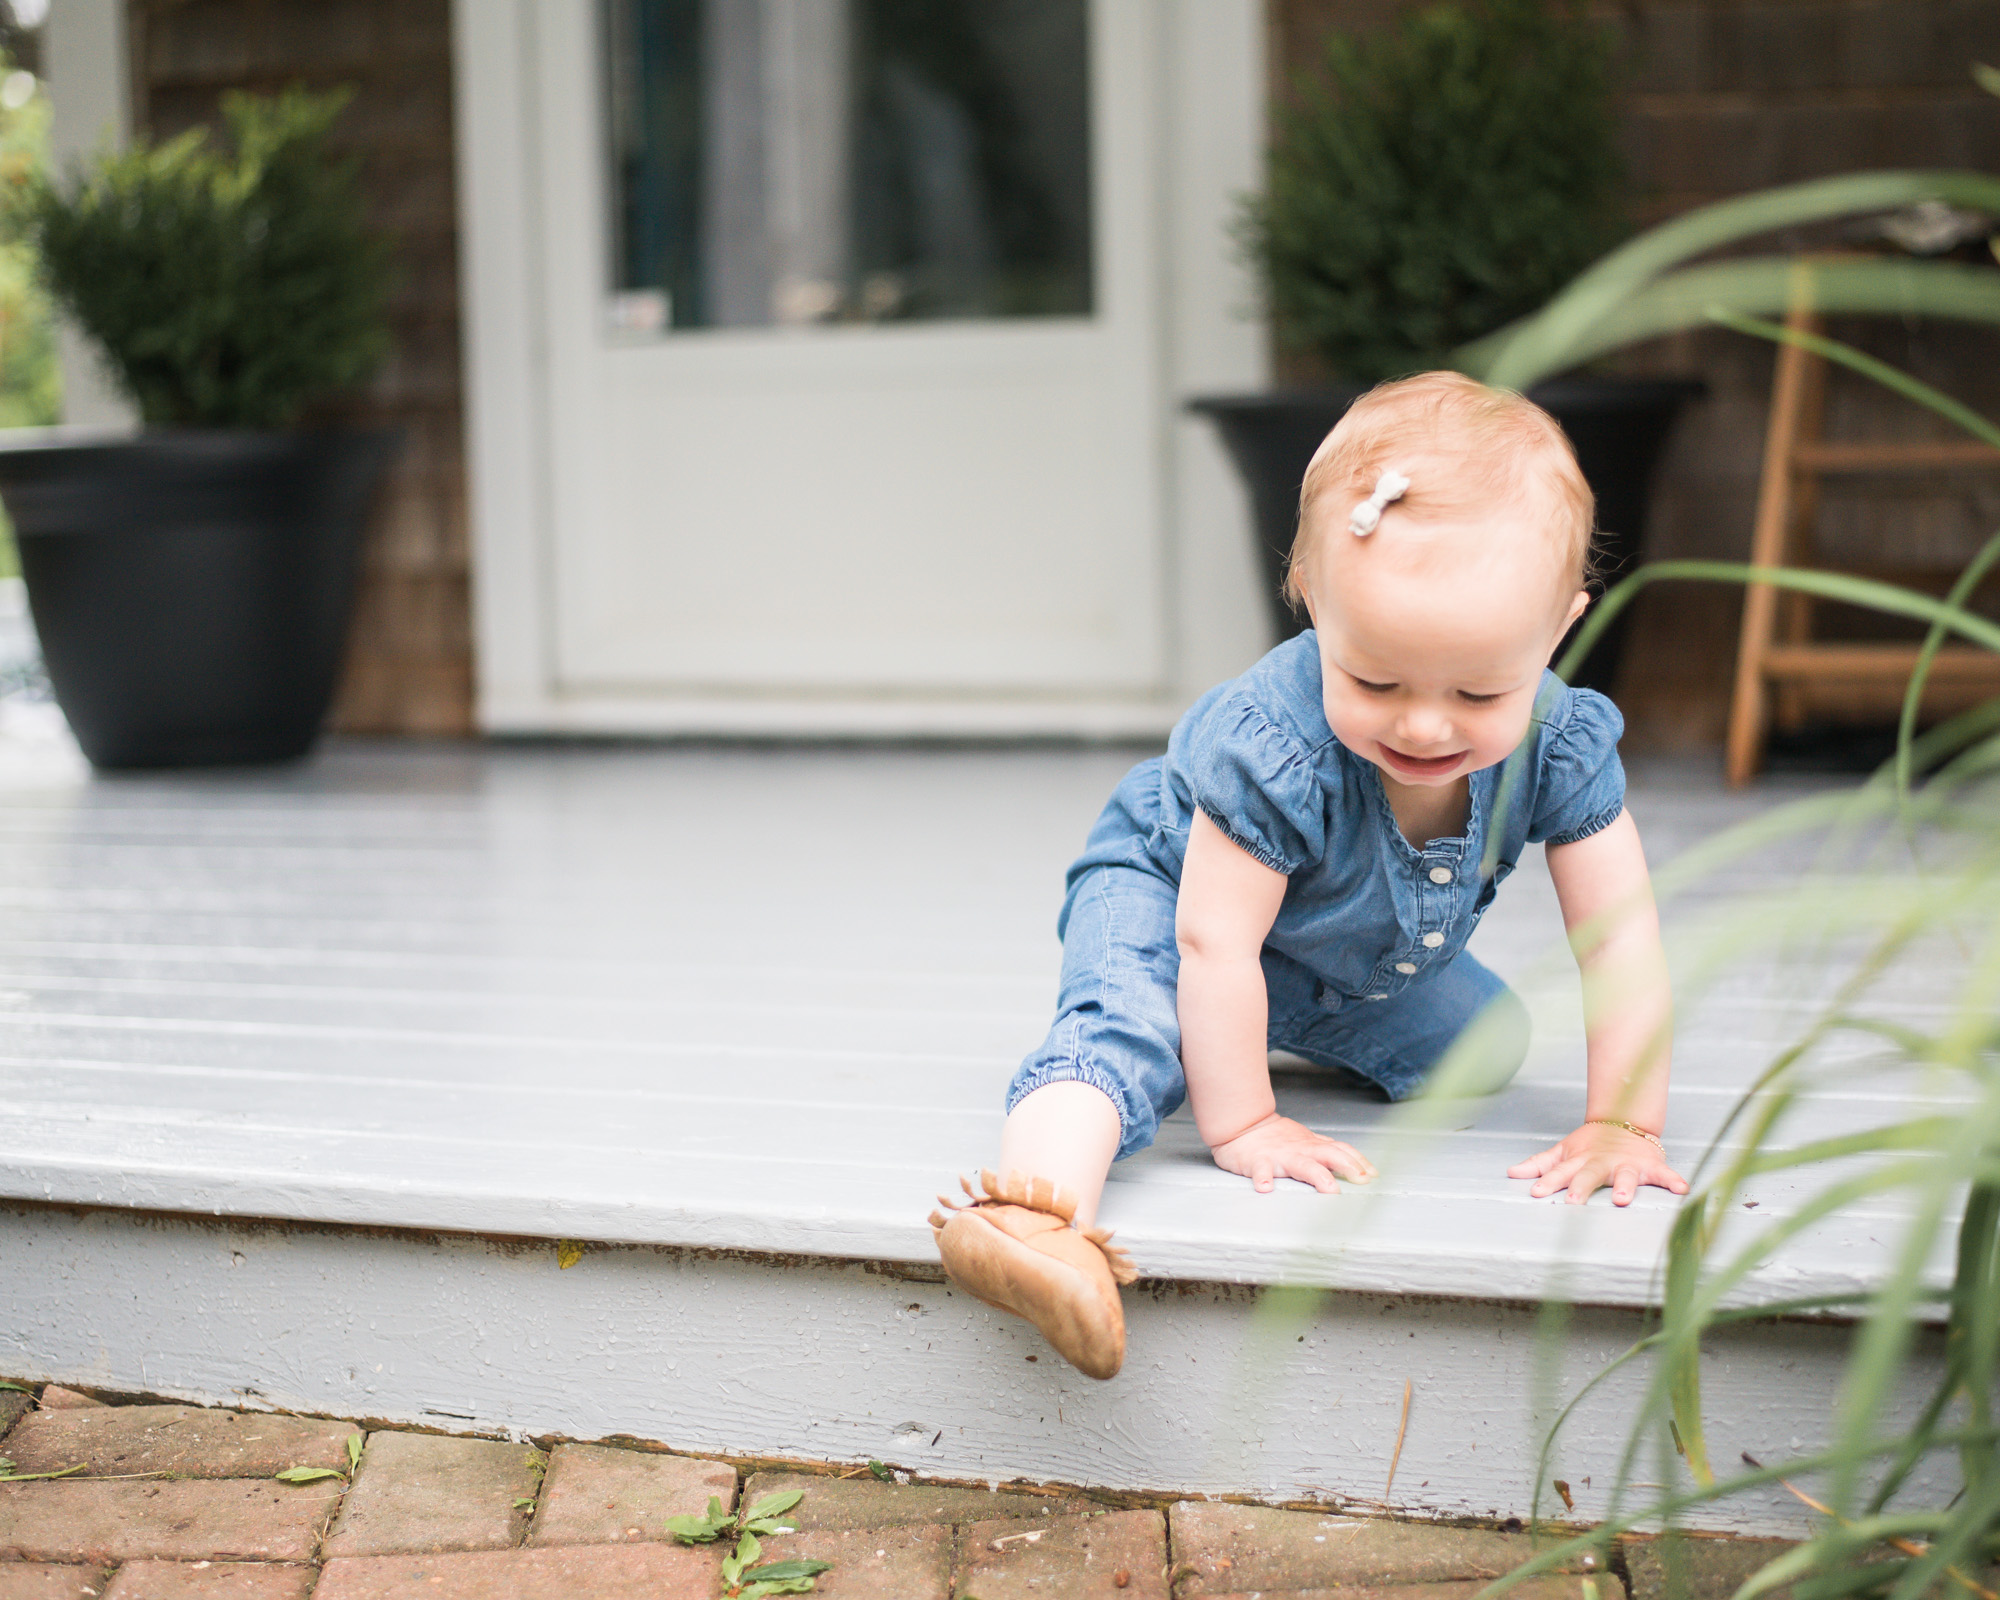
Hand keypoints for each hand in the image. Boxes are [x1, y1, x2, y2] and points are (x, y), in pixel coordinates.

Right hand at [1210, 1113, 1375, 1194]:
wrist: (1242, 1124)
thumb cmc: (1275, 1136)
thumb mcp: (1305, 1139)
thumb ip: (1325, 1149)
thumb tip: (1354, 1161)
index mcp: (1312, 1145)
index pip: (1341, 1150)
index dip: (1359, 1161)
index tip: (1374, 1174)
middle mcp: (1300, 1150)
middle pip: (1330, 1155)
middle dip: (1349, 1166)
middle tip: (1363, 1180)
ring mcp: (1280, 1156)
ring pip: (1302, 1165)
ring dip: (1318, 1176)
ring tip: (1330, 1189)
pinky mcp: (1258, 1161)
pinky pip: (1260, 1170)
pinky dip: (1263, 1178)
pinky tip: (1265, 1188)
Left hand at [1508, 1123, 1688, 1205]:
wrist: (1625, 1121)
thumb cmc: (1591, 1144)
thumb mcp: (1563, 1151)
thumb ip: (1540, 1164)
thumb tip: (1511, 1173)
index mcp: (1580, 1160)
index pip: (1561, 1172)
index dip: (1548, 1182)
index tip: (1536, 1193)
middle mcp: (1602, 1162)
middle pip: (1590, 1174)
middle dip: (1581, 1187)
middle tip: (1573, 1201)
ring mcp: (1627, 1164)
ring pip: (1626, 1176)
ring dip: (1626, 1187)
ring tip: (1623, 1200)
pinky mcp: (1650, 1165)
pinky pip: (1665, 1174)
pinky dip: (1674, 1180)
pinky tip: (1683, 1189)